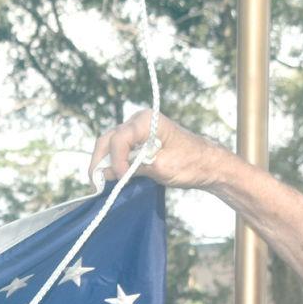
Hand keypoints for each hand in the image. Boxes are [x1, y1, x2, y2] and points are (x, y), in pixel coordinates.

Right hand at [88, 108, 228, 191]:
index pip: (119, 139)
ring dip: (104, 162)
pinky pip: (119, 150)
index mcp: (147, 120)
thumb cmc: (189, 163)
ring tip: (101, 182)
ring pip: (110, 144)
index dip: (116, 161)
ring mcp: (138, 130)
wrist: (207, 164)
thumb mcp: (160, 167)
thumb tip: (106, 173)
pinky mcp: (139, 141)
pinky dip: (113, 162)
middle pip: (108, 139)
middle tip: (95, 183)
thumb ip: (133, 168)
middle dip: (100, 161)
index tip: (120, 179)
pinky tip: (112, 176)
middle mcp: (139, 120)